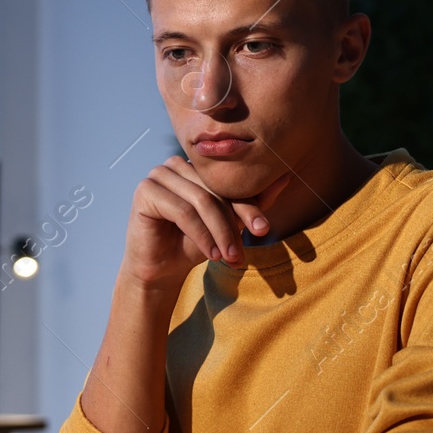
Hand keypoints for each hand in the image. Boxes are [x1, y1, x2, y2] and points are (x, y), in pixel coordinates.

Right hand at [122, 157, 291, 290]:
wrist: (161, 269)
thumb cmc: (193, 243)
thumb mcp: (229, 224)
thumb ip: (253, 201)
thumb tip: (287, 176)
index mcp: (197, 165)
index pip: (228, 183)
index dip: (248, 206)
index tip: (264, 230)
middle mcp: (176, 163)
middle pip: (215, 191)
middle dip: (233, 224)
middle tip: (242, 253)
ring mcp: (158, 174)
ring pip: (201, 200)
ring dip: (219, 232)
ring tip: (229, 257)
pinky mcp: (145, 191)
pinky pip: (181, 211)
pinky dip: (200, 234)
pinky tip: (210, 253)